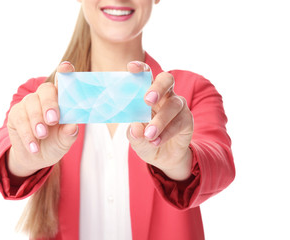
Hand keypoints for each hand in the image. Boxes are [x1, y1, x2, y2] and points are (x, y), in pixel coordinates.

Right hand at [6, 62, 78, 176]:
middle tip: (53, 120)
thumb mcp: (65, 141)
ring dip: (37, 120)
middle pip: (46, 90)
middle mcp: (45, 97)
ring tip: (42, 135)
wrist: (36, 158)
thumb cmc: (55, 143)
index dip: (65, 72)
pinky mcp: (16, 114)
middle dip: (50, 104)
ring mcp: (30, 104)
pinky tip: (34, 147)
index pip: (64, 81)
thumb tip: (73, 127)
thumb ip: (69, 134)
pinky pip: (20, 119)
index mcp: (62, 99)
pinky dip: (27, 134)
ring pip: (31, 104)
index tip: (66, 68)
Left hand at [126, 61, 193, 180]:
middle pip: (166, 80)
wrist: (163, 157)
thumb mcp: (135, 139)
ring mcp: (178, 106)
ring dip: (160, 120)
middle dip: (157, 87)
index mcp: (148, 93)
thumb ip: (134, 133)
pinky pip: (179, 122)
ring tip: (149, 135)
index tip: (131, 68)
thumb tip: (135, 128)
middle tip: (147, 100)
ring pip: (173, 104)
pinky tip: (156, 141)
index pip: (146, 75)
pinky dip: (167, 132)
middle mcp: (165, 95)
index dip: (140, 69)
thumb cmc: (146, 140)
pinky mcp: (187, 120)